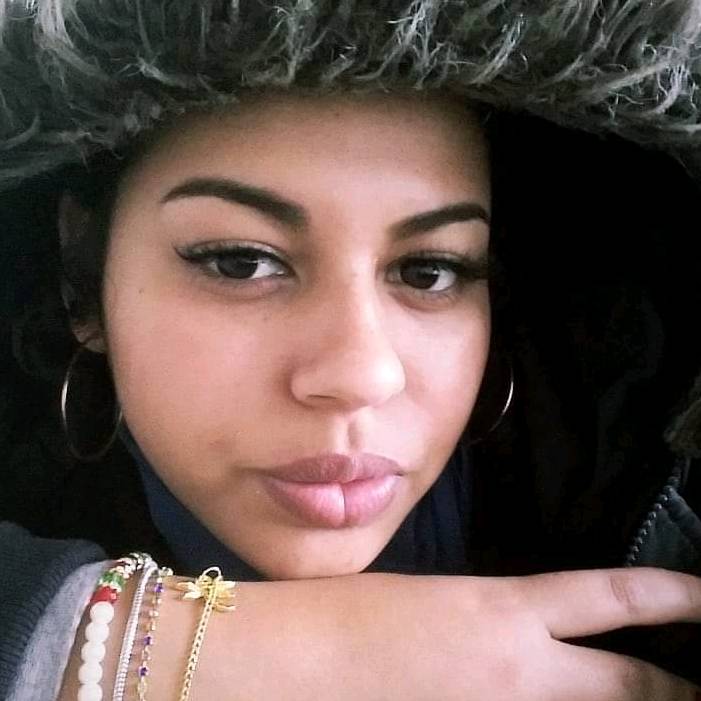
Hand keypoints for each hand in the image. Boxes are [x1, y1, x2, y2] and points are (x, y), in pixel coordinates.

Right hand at [340, 567, 700, 699]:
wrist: (299, 665)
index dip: (674, 595)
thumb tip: (529, 637)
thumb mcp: (436, 602)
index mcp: (504, 613)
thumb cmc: (354, 615)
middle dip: (675, 688)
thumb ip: (495, 621)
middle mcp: (521, 672)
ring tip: (647, 695)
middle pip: (631, 684)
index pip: (612, 599)